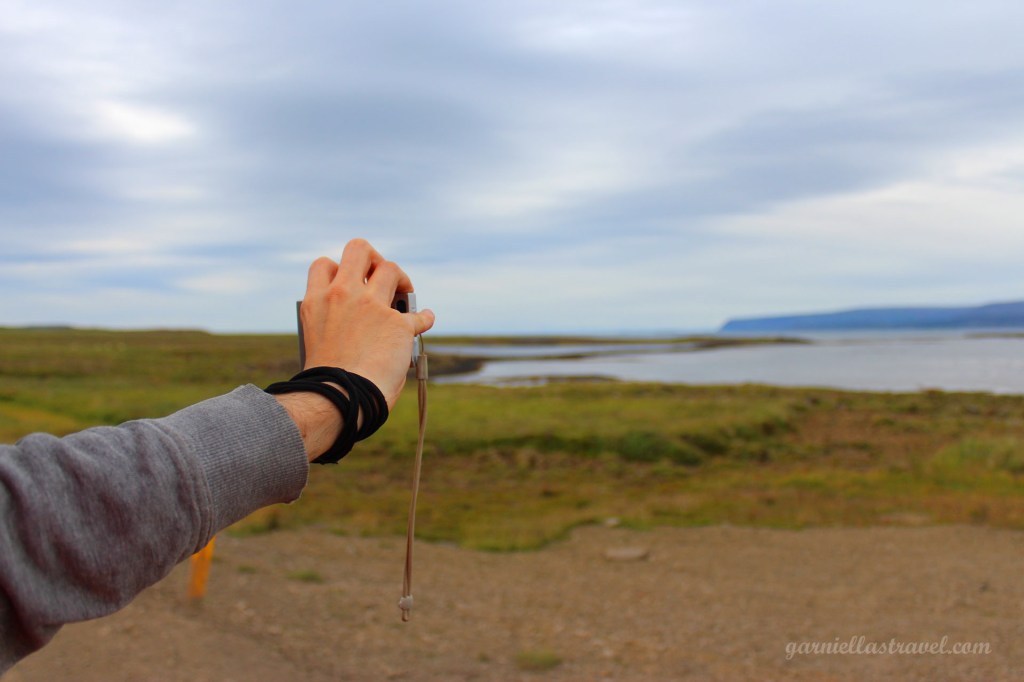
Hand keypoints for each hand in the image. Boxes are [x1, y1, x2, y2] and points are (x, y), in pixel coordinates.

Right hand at [298, 238, 434, 407]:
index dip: (339, 269)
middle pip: (359, 249)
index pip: (324, 265)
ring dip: (401, 279)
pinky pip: (418, 314)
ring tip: (404, 294)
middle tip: (380, 275)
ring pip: (391, 269)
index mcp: (316, 303)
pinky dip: (424, 317)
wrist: (340, 399)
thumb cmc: (328, 382)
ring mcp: (371, 306)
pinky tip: (425, 320)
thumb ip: (337, 321)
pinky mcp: (398, 324)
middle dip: (373, 257)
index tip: (349, 282)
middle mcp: (342, 295)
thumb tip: (366, 323)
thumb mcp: (319, 341)